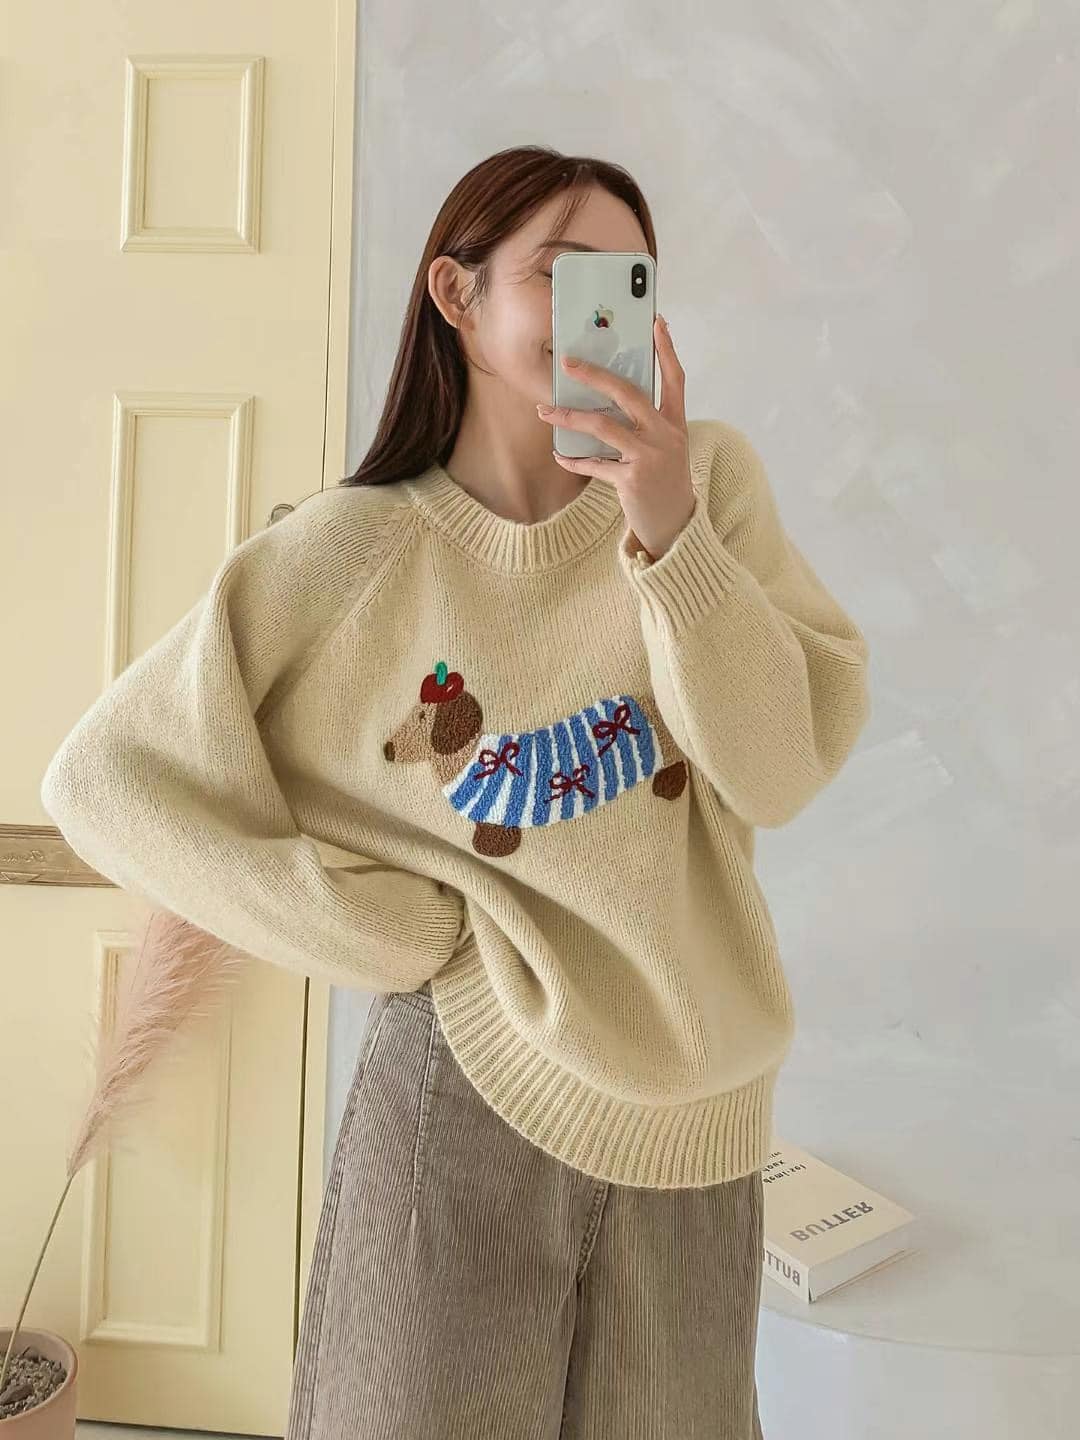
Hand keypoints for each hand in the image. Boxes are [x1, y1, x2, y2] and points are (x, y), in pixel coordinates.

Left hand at [535, 314, 694, 561]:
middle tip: (567, 363)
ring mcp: (649, 458)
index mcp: (675, 424)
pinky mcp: (632, 481)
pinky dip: (573, 460)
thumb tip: (606, 401)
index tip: (656, 323)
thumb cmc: (665, 482)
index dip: (667, 350)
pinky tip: (559, 455)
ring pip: (603, 426)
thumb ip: (645, 424)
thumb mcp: (666, 448)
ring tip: (546, 411)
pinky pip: (594, 465)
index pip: (675, 379)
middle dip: (595, 375)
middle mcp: (665, 436)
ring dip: (569, 417)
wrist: (676, 525)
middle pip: (629, 393)